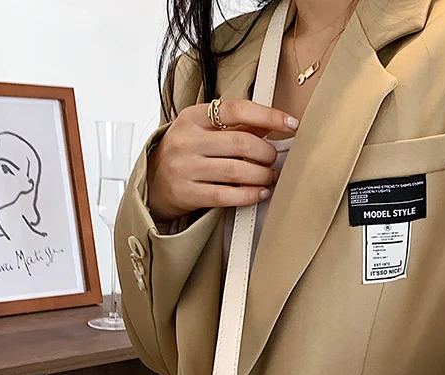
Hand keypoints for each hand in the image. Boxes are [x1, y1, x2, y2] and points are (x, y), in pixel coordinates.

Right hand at [147, 99, 299, 222]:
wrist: (153, 181)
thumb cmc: (187, 153)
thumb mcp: (205, 132)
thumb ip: (237, 127)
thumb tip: (273, 124)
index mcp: (193, 117)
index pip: (237, 109)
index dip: (269, 116)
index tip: (291, 124)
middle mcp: (187, 140)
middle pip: (241, 143)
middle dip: (266, 153)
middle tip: (273, 159)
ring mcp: (185, 167)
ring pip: (237, 171)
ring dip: (262, 176)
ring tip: (269, 177)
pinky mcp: (187, 193)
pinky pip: (227, 195)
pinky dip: (250, 195)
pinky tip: (260, 193)